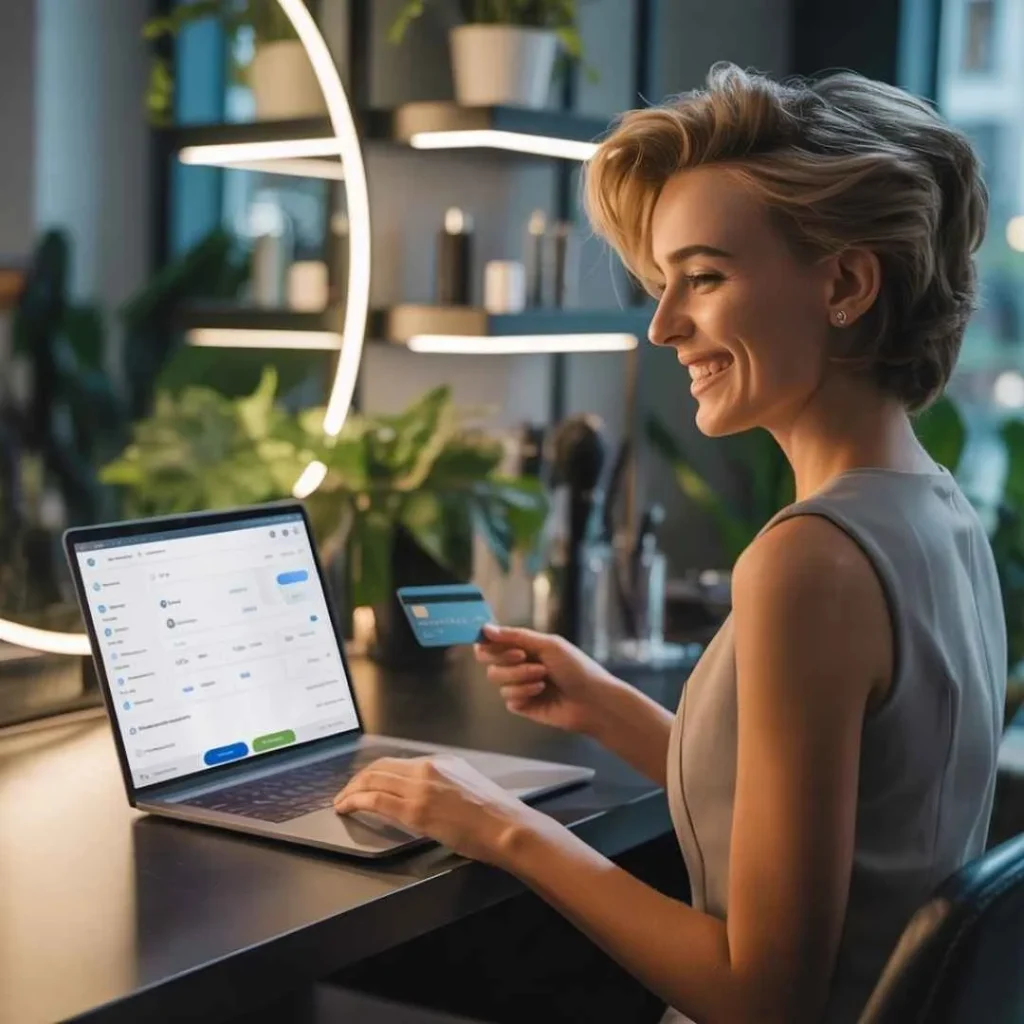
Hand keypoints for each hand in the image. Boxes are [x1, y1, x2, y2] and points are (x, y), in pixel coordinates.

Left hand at [333, 754, 543, 867]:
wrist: (506, 826)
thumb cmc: (494, 815)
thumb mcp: (467, 785)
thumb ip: (443, 784)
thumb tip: (426, 796)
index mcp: (441, 761)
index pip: (397, 763)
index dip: (375, 773)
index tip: (366, 783)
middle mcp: (428, 768)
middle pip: (380, 767)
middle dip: (358, 779)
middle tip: (346, 792)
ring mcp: (420, 787)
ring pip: (373, 780)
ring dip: (352, 790)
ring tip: (342, 801)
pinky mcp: (415, 810)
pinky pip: (375, 800)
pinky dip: (355, 801)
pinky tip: (347, 807)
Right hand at [474, 624, 623, 736]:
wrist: (592, 700)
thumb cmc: (576, 667)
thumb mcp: (548, 645)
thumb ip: (515, 636)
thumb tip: (485, 629)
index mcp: (525, 646)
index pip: (493, 641)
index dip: (487, 641)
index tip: (488, 640)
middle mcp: (519, 665)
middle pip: (489, 659)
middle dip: (504, 658)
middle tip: (522, 656)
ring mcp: (519, 685)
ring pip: (497, 678)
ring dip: (519, 675)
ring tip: (543, 677)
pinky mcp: (522, 705)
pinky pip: (508, 697)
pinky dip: (523, 692)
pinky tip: (541, 692)